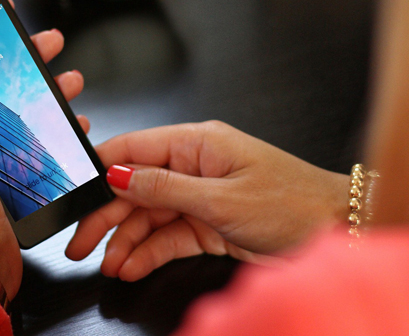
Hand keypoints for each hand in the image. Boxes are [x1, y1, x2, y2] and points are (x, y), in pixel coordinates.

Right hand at [65, 121, 348, 281]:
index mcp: (198, 143)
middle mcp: (196, 165)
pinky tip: (132, 265)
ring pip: (149, 216)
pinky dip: (150, 251)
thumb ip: (165, 189)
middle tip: (81, 242)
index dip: (100, 169)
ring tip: (108, 263)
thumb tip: (118, 175)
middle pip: (136, 187)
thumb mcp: (222, 199)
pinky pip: (170, 235)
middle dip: (106, 215)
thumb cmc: (293, 203)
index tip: (71, 191)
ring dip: (126, 240)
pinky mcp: (210, 223)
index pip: (135, 148)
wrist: (337, 230)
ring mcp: (201, 195)